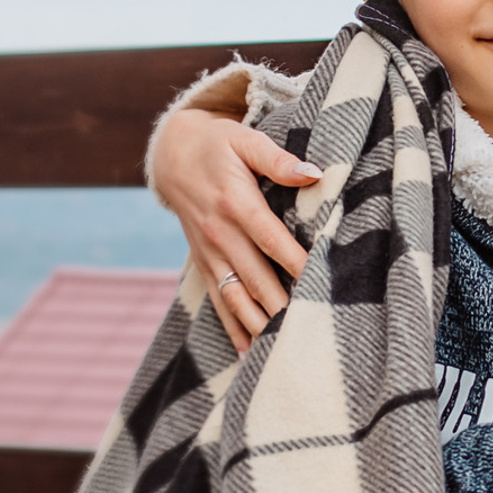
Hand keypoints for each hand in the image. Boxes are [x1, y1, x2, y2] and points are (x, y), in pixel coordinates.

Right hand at [150, 107, 321, 351]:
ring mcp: (209, 253)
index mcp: (234, 203)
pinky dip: (232, 327)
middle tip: (309, 327)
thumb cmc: (218, 145)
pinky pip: (218, 301)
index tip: (319, 280)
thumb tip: (313, 173)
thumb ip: (278, 159)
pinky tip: (248, 352)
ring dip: (258, 324)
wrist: (172, 155)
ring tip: (282, 349)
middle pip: (256, 276)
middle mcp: (219, 233)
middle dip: (281, 304)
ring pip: (236, 296)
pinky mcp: (203, 264)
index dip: (296, 261)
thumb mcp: (245, 140)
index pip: (271, 238)